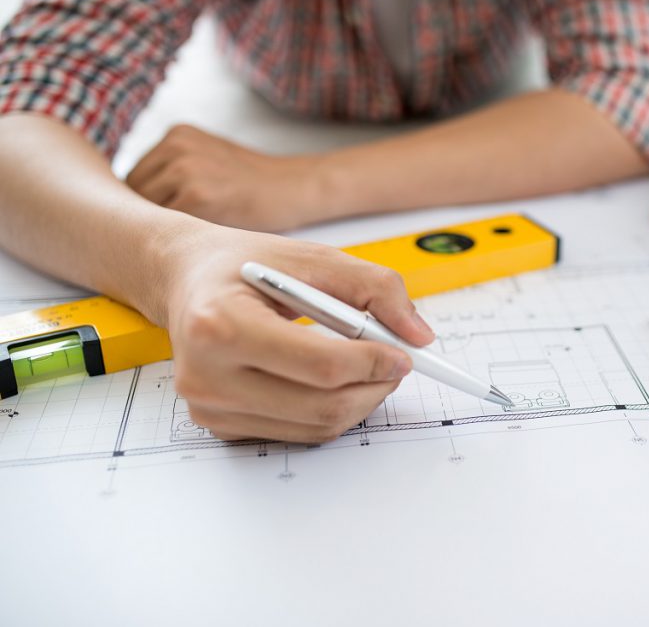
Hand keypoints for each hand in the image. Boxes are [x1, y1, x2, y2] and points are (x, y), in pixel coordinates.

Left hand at [126, 124, 322, 231]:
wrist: (293, 188)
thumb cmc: (252, 183)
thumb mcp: (209, 158)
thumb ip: (174, 169)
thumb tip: (133, 204)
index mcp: (178, 134)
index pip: (135, 175)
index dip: (141, 203)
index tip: (157, 223)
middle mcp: (177, 146)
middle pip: (134, 191)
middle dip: (144, 216)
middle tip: (166, 237)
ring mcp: (185, 169)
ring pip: (145, 209)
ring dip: (156, 229)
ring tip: (180, 242)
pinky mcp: (197, 196)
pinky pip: (166, 223)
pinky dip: (174, 236)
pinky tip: (192, 243)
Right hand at [160, 225, 434, 442]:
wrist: (185, 280)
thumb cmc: (247, 265)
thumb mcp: (313, 258)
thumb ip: (375, 287)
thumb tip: (419, 335)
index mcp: (222, 322)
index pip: (319, 364)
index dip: (373, 363)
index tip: (404, 354)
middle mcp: (207, 373)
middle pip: (321, 405)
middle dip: (374, 388)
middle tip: (396, 365)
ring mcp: (209, 406)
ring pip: (315, 427)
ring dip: (358, 402)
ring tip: (369, 370)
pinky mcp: (218, 426)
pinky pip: (296, 432)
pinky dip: (329, 411)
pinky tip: (333, 382)